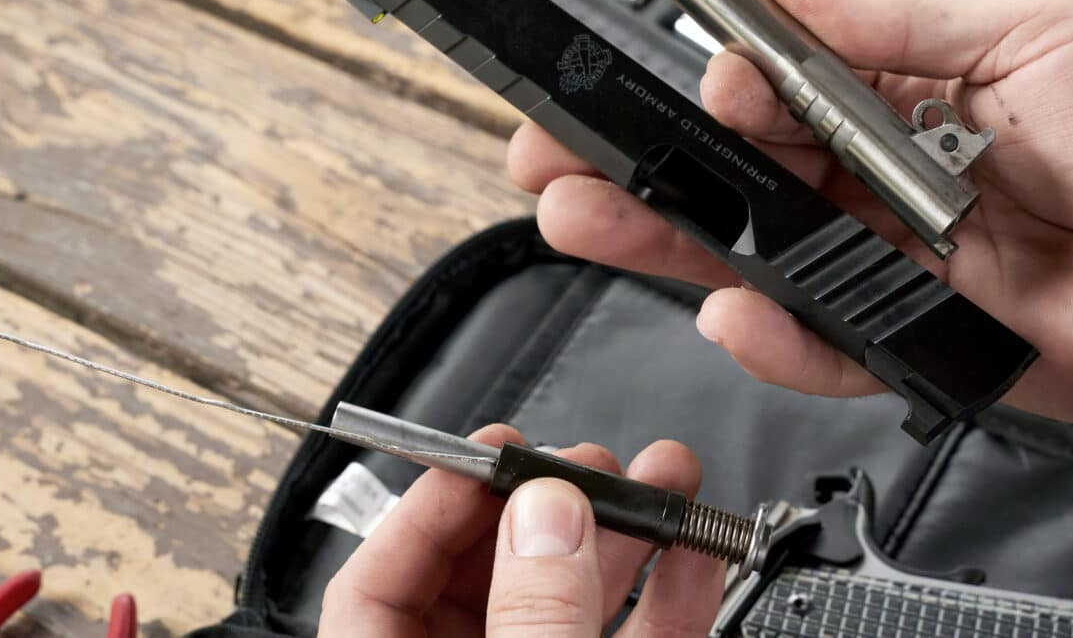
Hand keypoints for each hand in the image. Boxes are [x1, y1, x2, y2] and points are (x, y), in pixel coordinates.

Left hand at [321, 425, 724, 635]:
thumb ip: (533, 618)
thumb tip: (546, 518)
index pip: (378, 583)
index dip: (430, 507)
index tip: (492, 454)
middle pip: (483, 578)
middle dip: (547, 504)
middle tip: (588, 462)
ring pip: (570, 603)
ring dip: (623, 535)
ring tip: (662, 477)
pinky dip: (668, 595)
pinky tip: (694, 550)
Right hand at [509, 0, 1072, 444]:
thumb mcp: (1032, 31)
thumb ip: (895, 18)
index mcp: (895, 96)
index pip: (768, 87)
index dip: (710, 85)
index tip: (683, 79)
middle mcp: (875, 180)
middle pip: (733, 175)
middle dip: (638, 165)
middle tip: (556, 157)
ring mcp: (884, 262)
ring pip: (751, 255)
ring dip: (665, 241)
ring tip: (588, 219)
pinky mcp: (905, 338)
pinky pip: (819, 341)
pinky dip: (771, 334)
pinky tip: (731, 306)